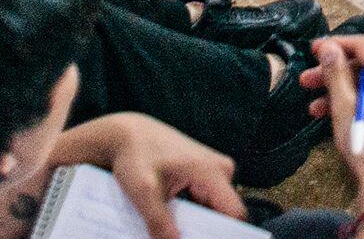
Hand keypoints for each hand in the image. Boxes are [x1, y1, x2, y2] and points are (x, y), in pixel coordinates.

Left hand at [90, 114, 243, 238]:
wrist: (128, 134)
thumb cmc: (135, 155)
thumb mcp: (142, 192)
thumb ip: (159, 222)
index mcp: (211, 171)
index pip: (234, 213)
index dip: (225, 234)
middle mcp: (220, 170)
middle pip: (225, 214)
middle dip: (206, 232)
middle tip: (180, 236)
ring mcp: (214, 172)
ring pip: (215, 211)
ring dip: (197, 225)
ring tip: (174, 229)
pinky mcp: (206, 176)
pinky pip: (207, 204)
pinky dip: (193, 216)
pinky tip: (174, 221)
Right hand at [302, 33, 363, 212]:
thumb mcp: (343, 106)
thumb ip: (335, 73)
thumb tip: (328, 48)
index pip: (362, 45)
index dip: (334, 45)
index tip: (313, 50)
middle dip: (333, 74)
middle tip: (307, 81)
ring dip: (340, 92)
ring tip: (315, 107)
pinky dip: (357, 103)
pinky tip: (334, 116)